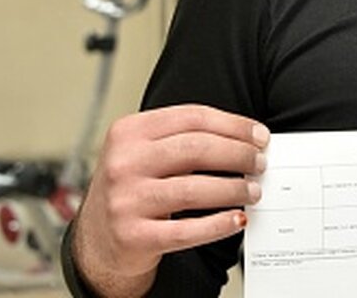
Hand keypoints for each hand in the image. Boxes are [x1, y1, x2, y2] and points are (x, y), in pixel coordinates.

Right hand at [71, 104, 268, 296]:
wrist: (97, 238)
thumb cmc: (131, 187)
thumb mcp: (144, 151)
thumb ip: (184, 138)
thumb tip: (245, 138)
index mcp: (129, 132)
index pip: (193, 118)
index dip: (234, 125)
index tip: (259, 135)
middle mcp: (123, 163)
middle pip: (196, 149)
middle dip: (239, 154)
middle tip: (259, 163)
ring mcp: (125, 201)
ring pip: (195, 189)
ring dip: (234, 189)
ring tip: (253, 190)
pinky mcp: (133, 236)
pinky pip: (187, 230)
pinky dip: (219, 224)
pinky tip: (237, 219)